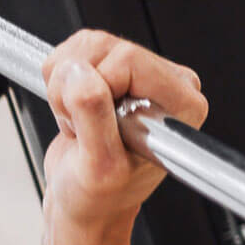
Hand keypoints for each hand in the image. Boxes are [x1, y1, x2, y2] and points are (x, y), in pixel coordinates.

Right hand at [40, 31, 207, 235]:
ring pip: (86, 45)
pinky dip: (60, 81)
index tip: (97, 121)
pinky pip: (73, 50)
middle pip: (105, 47)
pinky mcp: (113, 69)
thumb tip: (81, 76)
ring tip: (82, 123)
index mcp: (184, 104)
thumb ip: (94, 118)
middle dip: (76, 88)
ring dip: (66, 85)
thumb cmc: (101, 194)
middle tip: (84, 126)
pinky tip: (76, 112)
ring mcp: (141, 74)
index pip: (129, 60)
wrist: (85, 200)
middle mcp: (169, 83)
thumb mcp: (99, 166)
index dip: (98, 85)